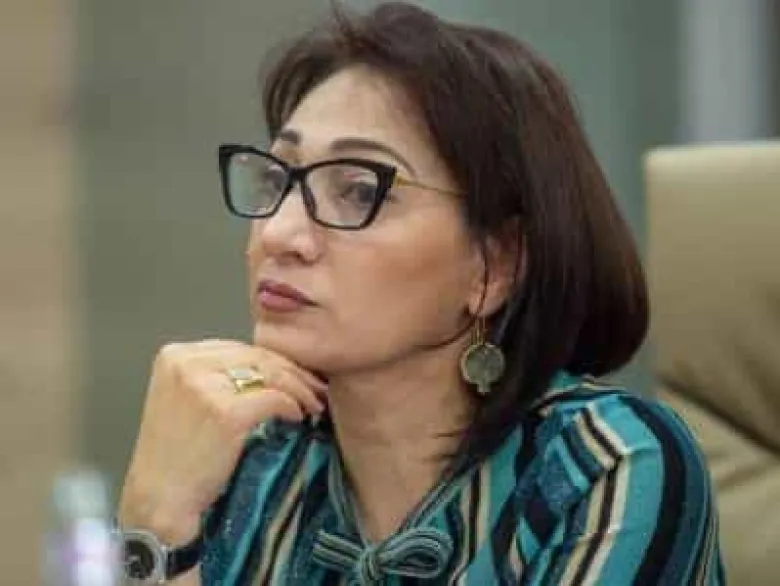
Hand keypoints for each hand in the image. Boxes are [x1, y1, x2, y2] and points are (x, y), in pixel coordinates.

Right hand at [117, 339, 326, 543]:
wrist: (160, 500)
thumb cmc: (178, 456)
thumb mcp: (188, 399)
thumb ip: (218, 376)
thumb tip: (273, 367)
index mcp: (176, 355)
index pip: (239, 347)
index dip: (275, 361)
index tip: (299, 374)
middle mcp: (186, 362)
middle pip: (257, 356)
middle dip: (293, 372)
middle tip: (317, 388)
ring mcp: (203, 385)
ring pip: (270, 373)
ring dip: (300, 388)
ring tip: (315, 403)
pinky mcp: (224, 411)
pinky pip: (274, 399)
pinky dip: (294, 406)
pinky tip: (299, 417)